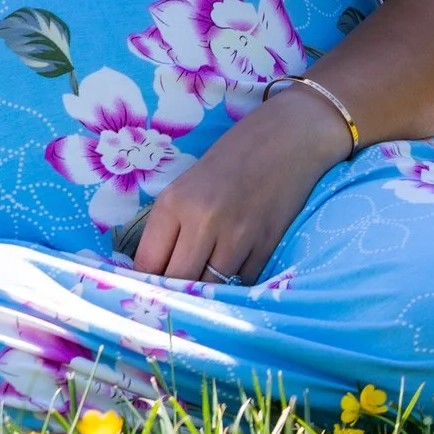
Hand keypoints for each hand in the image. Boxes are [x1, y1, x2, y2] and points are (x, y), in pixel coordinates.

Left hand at [132, 84, 350, 285]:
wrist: (286, 139)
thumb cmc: (230, 161)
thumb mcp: (187, 186)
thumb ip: (170, 227)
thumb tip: (154, 272)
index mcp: (174, 202)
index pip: (148, 262)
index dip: (147, 282)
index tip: (149, 290)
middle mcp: (202, 220)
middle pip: (178, 281)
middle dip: (176, 292)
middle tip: (177, 294)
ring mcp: (237, 235)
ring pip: (211, 288)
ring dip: (208, 290)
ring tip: (207, 279)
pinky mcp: (267, 245)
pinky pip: (243, 281)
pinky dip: (238, 280)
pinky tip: (237, 263)